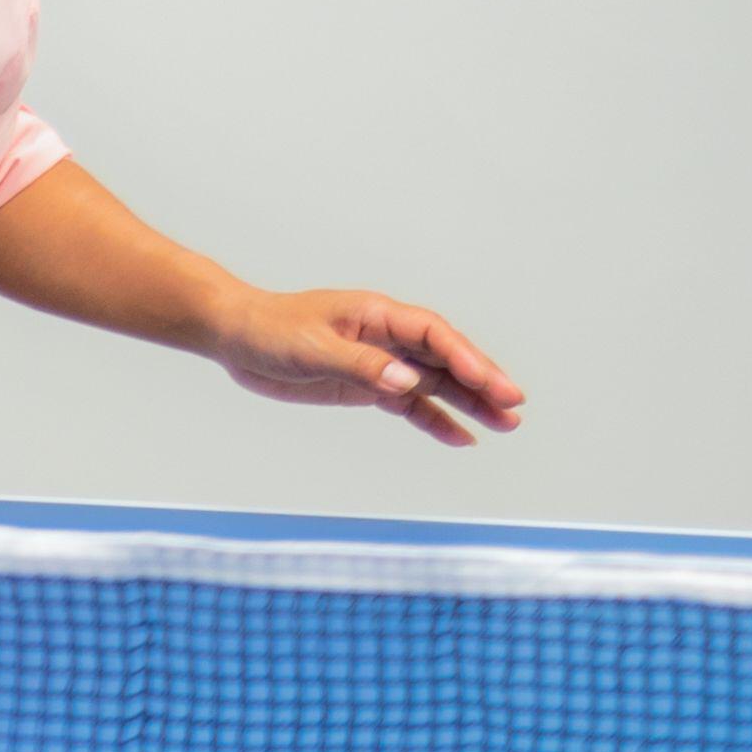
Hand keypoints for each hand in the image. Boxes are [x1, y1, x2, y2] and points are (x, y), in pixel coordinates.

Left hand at [212, 287, 526, 444]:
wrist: (238, 337)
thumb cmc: (271, 330)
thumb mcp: (312, 348)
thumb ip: (359, 364)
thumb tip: (405, 381)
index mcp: (378, 315)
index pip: (432, 335)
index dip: (464, 357)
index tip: (488, 381)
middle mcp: (387, 336)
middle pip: (445, 358)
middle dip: (481, 380)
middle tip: (514, 404)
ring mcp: (381, 361)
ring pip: (435, 383)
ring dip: (469, 403)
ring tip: (506, 424)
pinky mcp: (367, 385)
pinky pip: (410, 404)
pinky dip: (435, 420)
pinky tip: (462, 437)